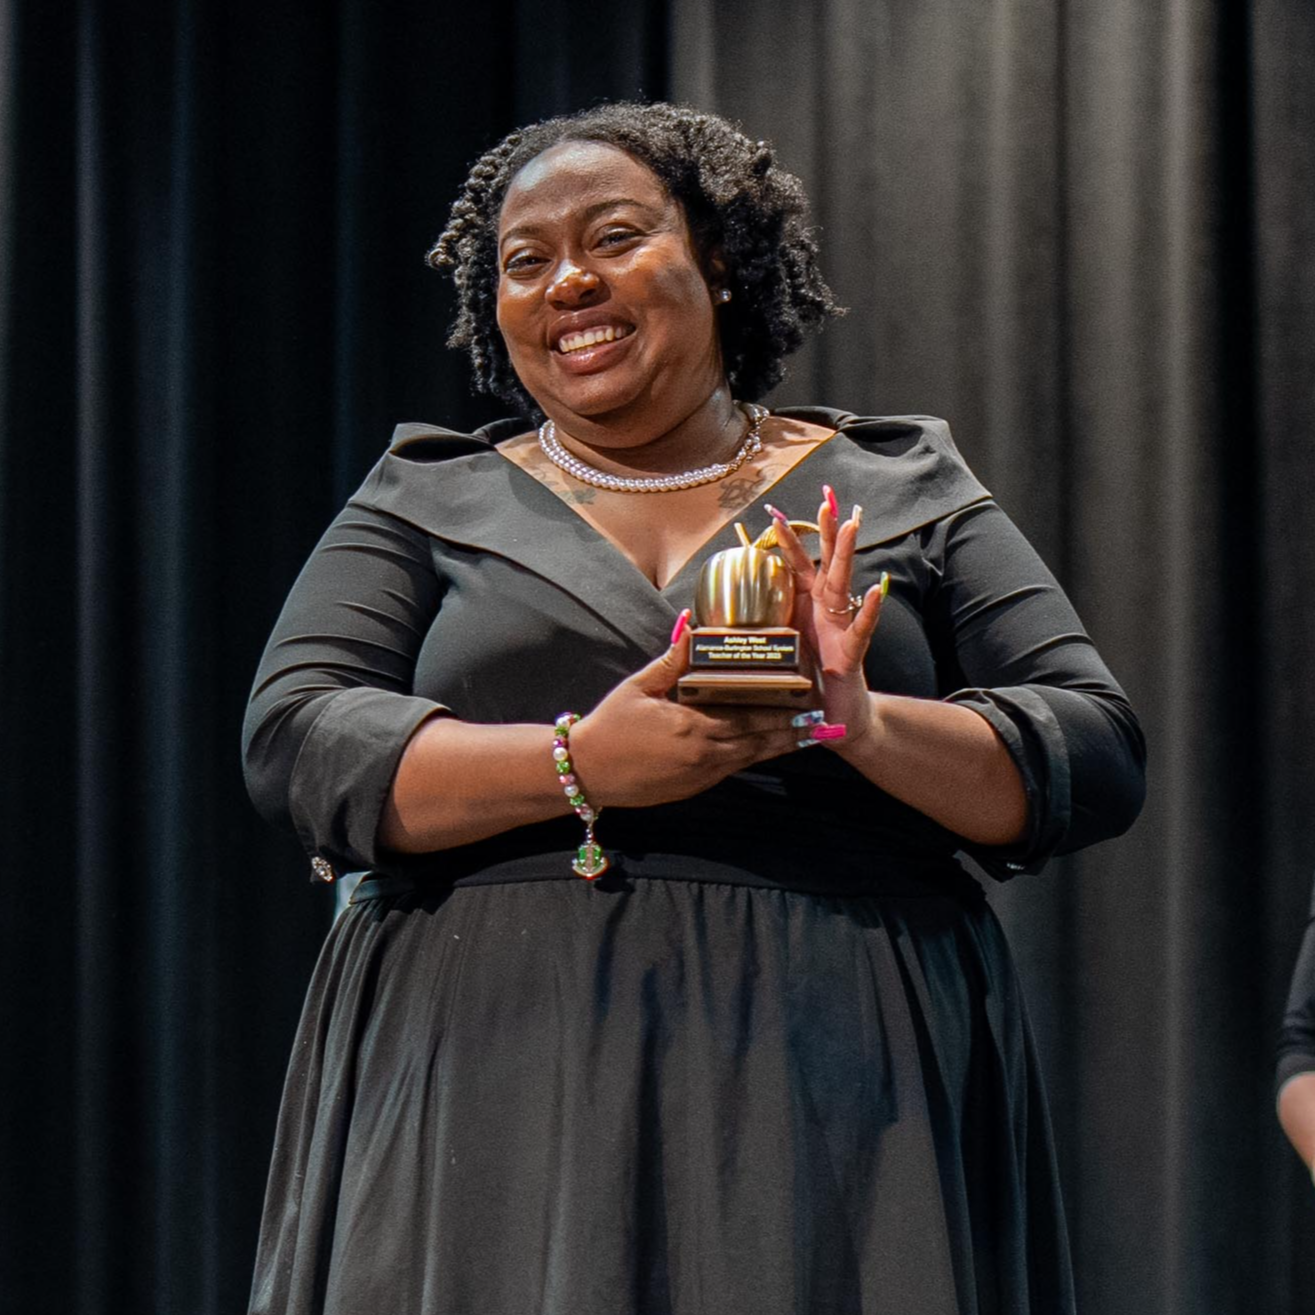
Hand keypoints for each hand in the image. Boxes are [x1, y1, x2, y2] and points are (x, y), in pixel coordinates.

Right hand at [569, 620, 828, 806]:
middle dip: (793, 728)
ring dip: (781, 746)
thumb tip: (691, 624)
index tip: (806, 695)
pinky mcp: (696, 786)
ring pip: (753, 757)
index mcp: (693, 725)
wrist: (589, 773)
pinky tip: (771, 748)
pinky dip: (757, 756)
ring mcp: (703, 773)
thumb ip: (671, 659)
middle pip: (760, 739)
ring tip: (810, 735)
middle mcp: (705, 752)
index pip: (749, 714)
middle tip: (822, 717)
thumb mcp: (639, 686)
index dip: (782, 707)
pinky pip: (735, 768)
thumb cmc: (610, 726)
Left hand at [765, 490, 886, 739]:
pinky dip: (869, 610)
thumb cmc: (804, 686)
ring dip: (846, 556)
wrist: (834, 721)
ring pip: (843, 585)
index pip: (795, 568)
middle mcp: (824, 613)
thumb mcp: (773, 655)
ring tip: (851, 526)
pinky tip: (876, 591)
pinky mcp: (851, 654)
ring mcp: (840, 630)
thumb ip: (753, 636)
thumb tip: (705, 627)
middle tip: (827, 502)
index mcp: (803, 610)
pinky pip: (861, 629)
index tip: (775, 514)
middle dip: (825, 534)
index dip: (787, 543)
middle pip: (824, 566)